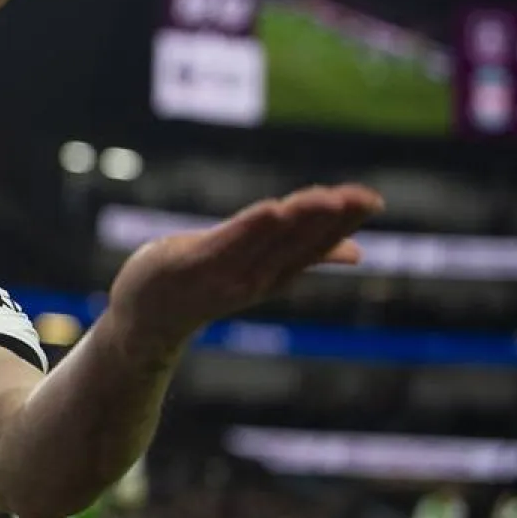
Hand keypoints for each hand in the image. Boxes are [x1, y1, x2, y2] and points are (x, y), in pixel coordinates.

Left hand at [106, 184, 384, 349]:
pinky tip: (273, 209)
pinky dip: (251, 229)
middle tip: (364, 198)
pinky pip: (226, 246)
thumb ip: (303, 255)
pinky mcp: (190, 266)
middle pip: (299, 243)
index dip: (344, 223)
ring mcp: (223, 275)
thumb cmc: (202, 284)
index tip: (372, 200)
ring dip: (299, 221)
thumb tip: (358, 254)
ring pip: (268, 243)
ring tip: (328, 199)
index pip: (316, 245)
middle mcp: (255, 278)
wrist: (144, 320)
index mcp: (274, 274)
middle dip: (331, 219)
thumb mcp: (257, 269)